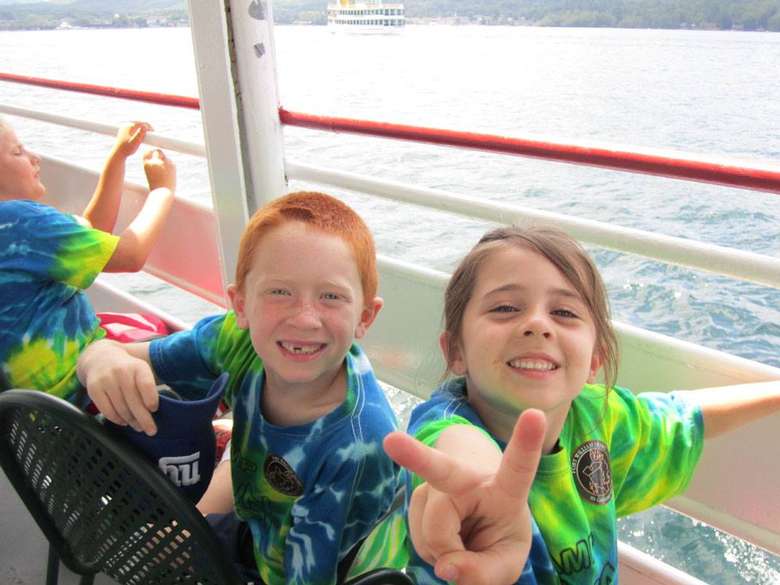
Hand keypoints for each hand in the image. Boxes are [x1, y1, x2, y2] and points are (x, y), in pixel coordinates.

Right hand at [78, 340, 158, 434]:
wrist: (100, 358)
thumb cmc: (127, 369)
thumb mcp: (140, 370)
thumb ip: (147, 387)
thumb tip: (152, 412)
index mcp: (137, 367)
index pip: (146, 384)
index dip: (151, 399)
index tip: (154, 409)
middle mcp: (121, 372)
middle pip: (134, 400)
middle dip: (144, 419)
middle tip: (151, 430)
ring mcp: (106, 380)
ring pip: (121, 408)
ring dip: (131, 421)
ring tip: (138, 426)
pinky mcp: (94, 389)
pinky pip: (107, 410)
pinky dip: (117, 419)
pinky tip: (124, 422)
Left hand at [112, 121, 151, 157]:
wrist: (118, 153)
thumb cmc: (126, 149)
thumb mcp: (135, 142)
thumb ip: (139, 134)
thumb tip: (145, 127)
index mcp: (128, 127)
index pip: (141, 123)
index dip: (149, 126)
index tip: (154, 131)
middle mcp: (126, 125)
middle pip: (139, 122)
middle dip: (146, 126)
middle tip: (152, 132)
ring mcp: (124, 127)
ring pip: (136, 124)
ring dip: (142, 128)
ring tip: (148, 133)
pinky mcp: (124, 131)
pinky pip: (133, 127)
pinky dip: (138, 129)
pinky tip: (142, 134)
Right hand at [143, 148, 175, 191]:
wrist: (163, 193)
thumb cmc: (156, 186)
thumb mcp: (150, 174)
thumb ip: (153, 165)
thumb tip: (160, 157)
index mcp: (146, 164)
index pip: (147, 153)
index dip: (150, 153)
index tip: (153, 156)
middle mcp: (154, 161)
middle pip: (157, 151)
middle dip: (159, 154)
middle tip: (161, 161)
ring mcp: (164, 162)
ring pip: (165, 157)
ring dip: (165, 161)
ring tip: (165, 172)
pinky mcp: (172, 165)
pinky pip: (171, 162)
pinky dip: (171, 166)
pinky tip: (169, 174)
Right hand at [383, 409, 545, 584]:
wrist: (477, 511)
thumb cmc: (498, 528)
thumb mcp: (507, 559)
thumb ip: (484, 573)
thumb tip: (445, 568)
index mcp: (504, 488)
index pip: (517, 467)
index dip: (525, 443)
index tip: (534, 414)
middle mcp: (467, 479)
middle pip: (441, 470)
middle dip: (415, 455)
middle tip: (392, 442)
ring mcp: (437, 484)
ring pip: (431, 533)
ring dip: (444, 553)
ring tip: (462, 544)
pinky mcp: (418, 495)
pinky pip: (418, 538)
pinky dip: (432, 551)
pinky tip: (446, 540)